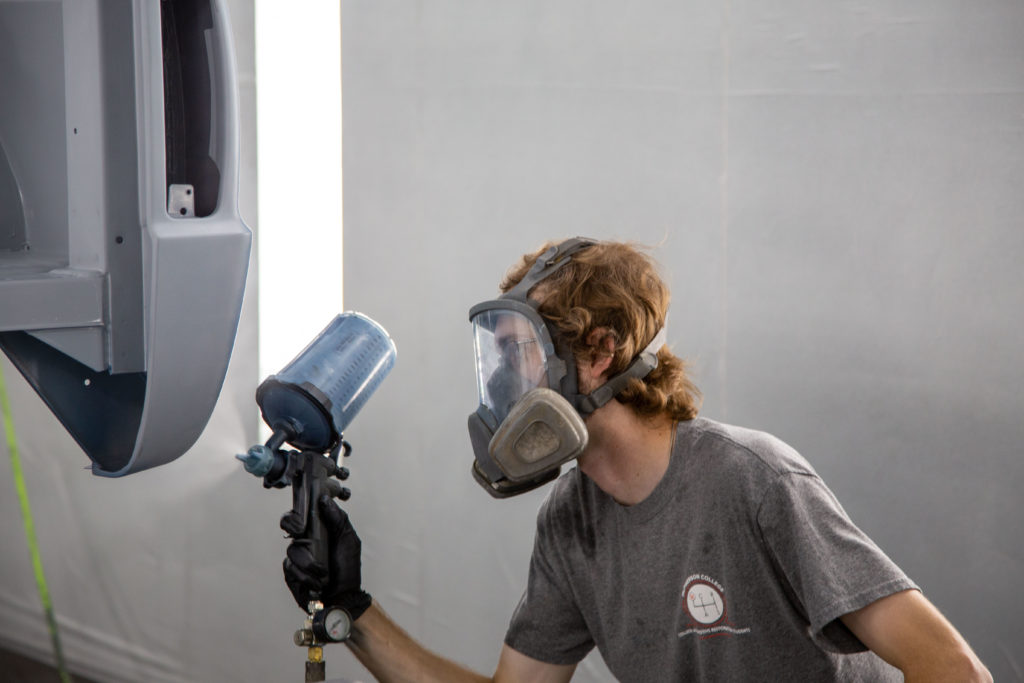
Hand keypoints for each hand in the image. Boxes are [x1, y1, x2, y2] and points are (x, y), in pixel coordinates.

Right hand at [283, 496, 371, 618]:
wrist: (344, 596)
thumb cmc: (347, 568)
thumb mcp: (348, 540)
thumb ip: (338, 518)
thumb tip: (324, 499)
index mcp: (318, 529)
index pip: (302, 512)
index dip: (297, 511)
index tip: (303, 519)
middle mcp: (304, 539)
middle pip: (288, 524)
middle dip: (292, 526)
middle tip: (301, 533)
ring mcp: (296, 556)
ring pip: (292, 550)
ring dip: (309, 563)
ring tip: (323, 573)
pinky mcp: (291, 572)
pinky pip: (291, 568)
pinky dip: (305, 576)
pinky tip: (316, 582)